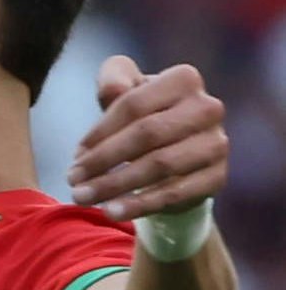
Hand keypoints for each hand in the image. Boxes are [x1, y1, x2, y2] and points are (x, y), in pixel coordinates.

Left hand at [70, 57, 226, 221]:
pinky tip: (111, 211)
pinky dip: (139, 204)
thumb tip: (113, 90)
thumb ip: (114, 79)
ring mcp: (216, 143)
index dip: (100, 132)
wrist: (174, 160)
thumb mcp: (124, 92)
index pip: (133, 105)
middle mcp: (208, 107)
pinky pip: (175, 192)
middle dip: (103, 160)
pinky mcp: (217, 176)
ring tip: (83, 197)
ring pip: (160, 165)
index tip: (75, 155)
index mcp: (184, 79)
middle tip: (72, 180)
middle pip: (147, 134)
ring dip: (115, 184)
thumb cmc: (141, 119)